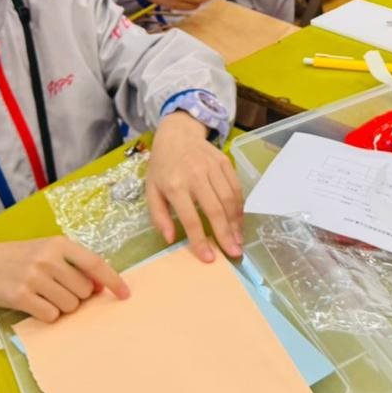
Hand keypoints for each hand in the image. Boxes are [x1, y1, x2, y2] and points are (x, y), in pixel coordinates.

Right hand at [0, 237, 129, 323]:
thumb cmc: (20, 257)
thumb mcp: (48, 250)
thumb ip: (74, 264)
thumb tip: (101, 287)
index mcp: (60, 244)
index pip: (95, 264)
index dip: (114, 281)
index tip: (126, 294)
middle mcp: (48, 258)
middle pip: (84, 291)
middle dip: (77, 296)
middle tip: (57, 289)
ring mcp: (34, 278)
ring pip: (70, 305)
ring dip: (62, 306)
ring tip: (44, 295)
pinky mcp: (21, 297)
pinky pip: (51, 316)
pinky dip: (47, 315)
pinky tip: (35, 304)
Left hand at [146, 112, 244, 261]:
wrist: (176, 134)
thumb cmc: (162, 167)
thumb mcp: (151, 191)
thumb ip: (159, 216)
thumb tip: (169, 240)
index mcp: (174, 185)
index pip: (190, 218)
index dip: (200, 240)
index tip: (209, 258)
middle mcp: (195, 175)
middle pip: (215, 210)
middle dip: (225, 234)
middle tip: (234, 253)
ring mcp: (212, 167)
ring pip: (229, 199)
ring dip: (236, 222)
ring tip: (238, 240)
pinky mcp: (225, 162)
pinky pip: (236, 187)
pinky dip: (240, 206)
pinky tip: (239, 221)